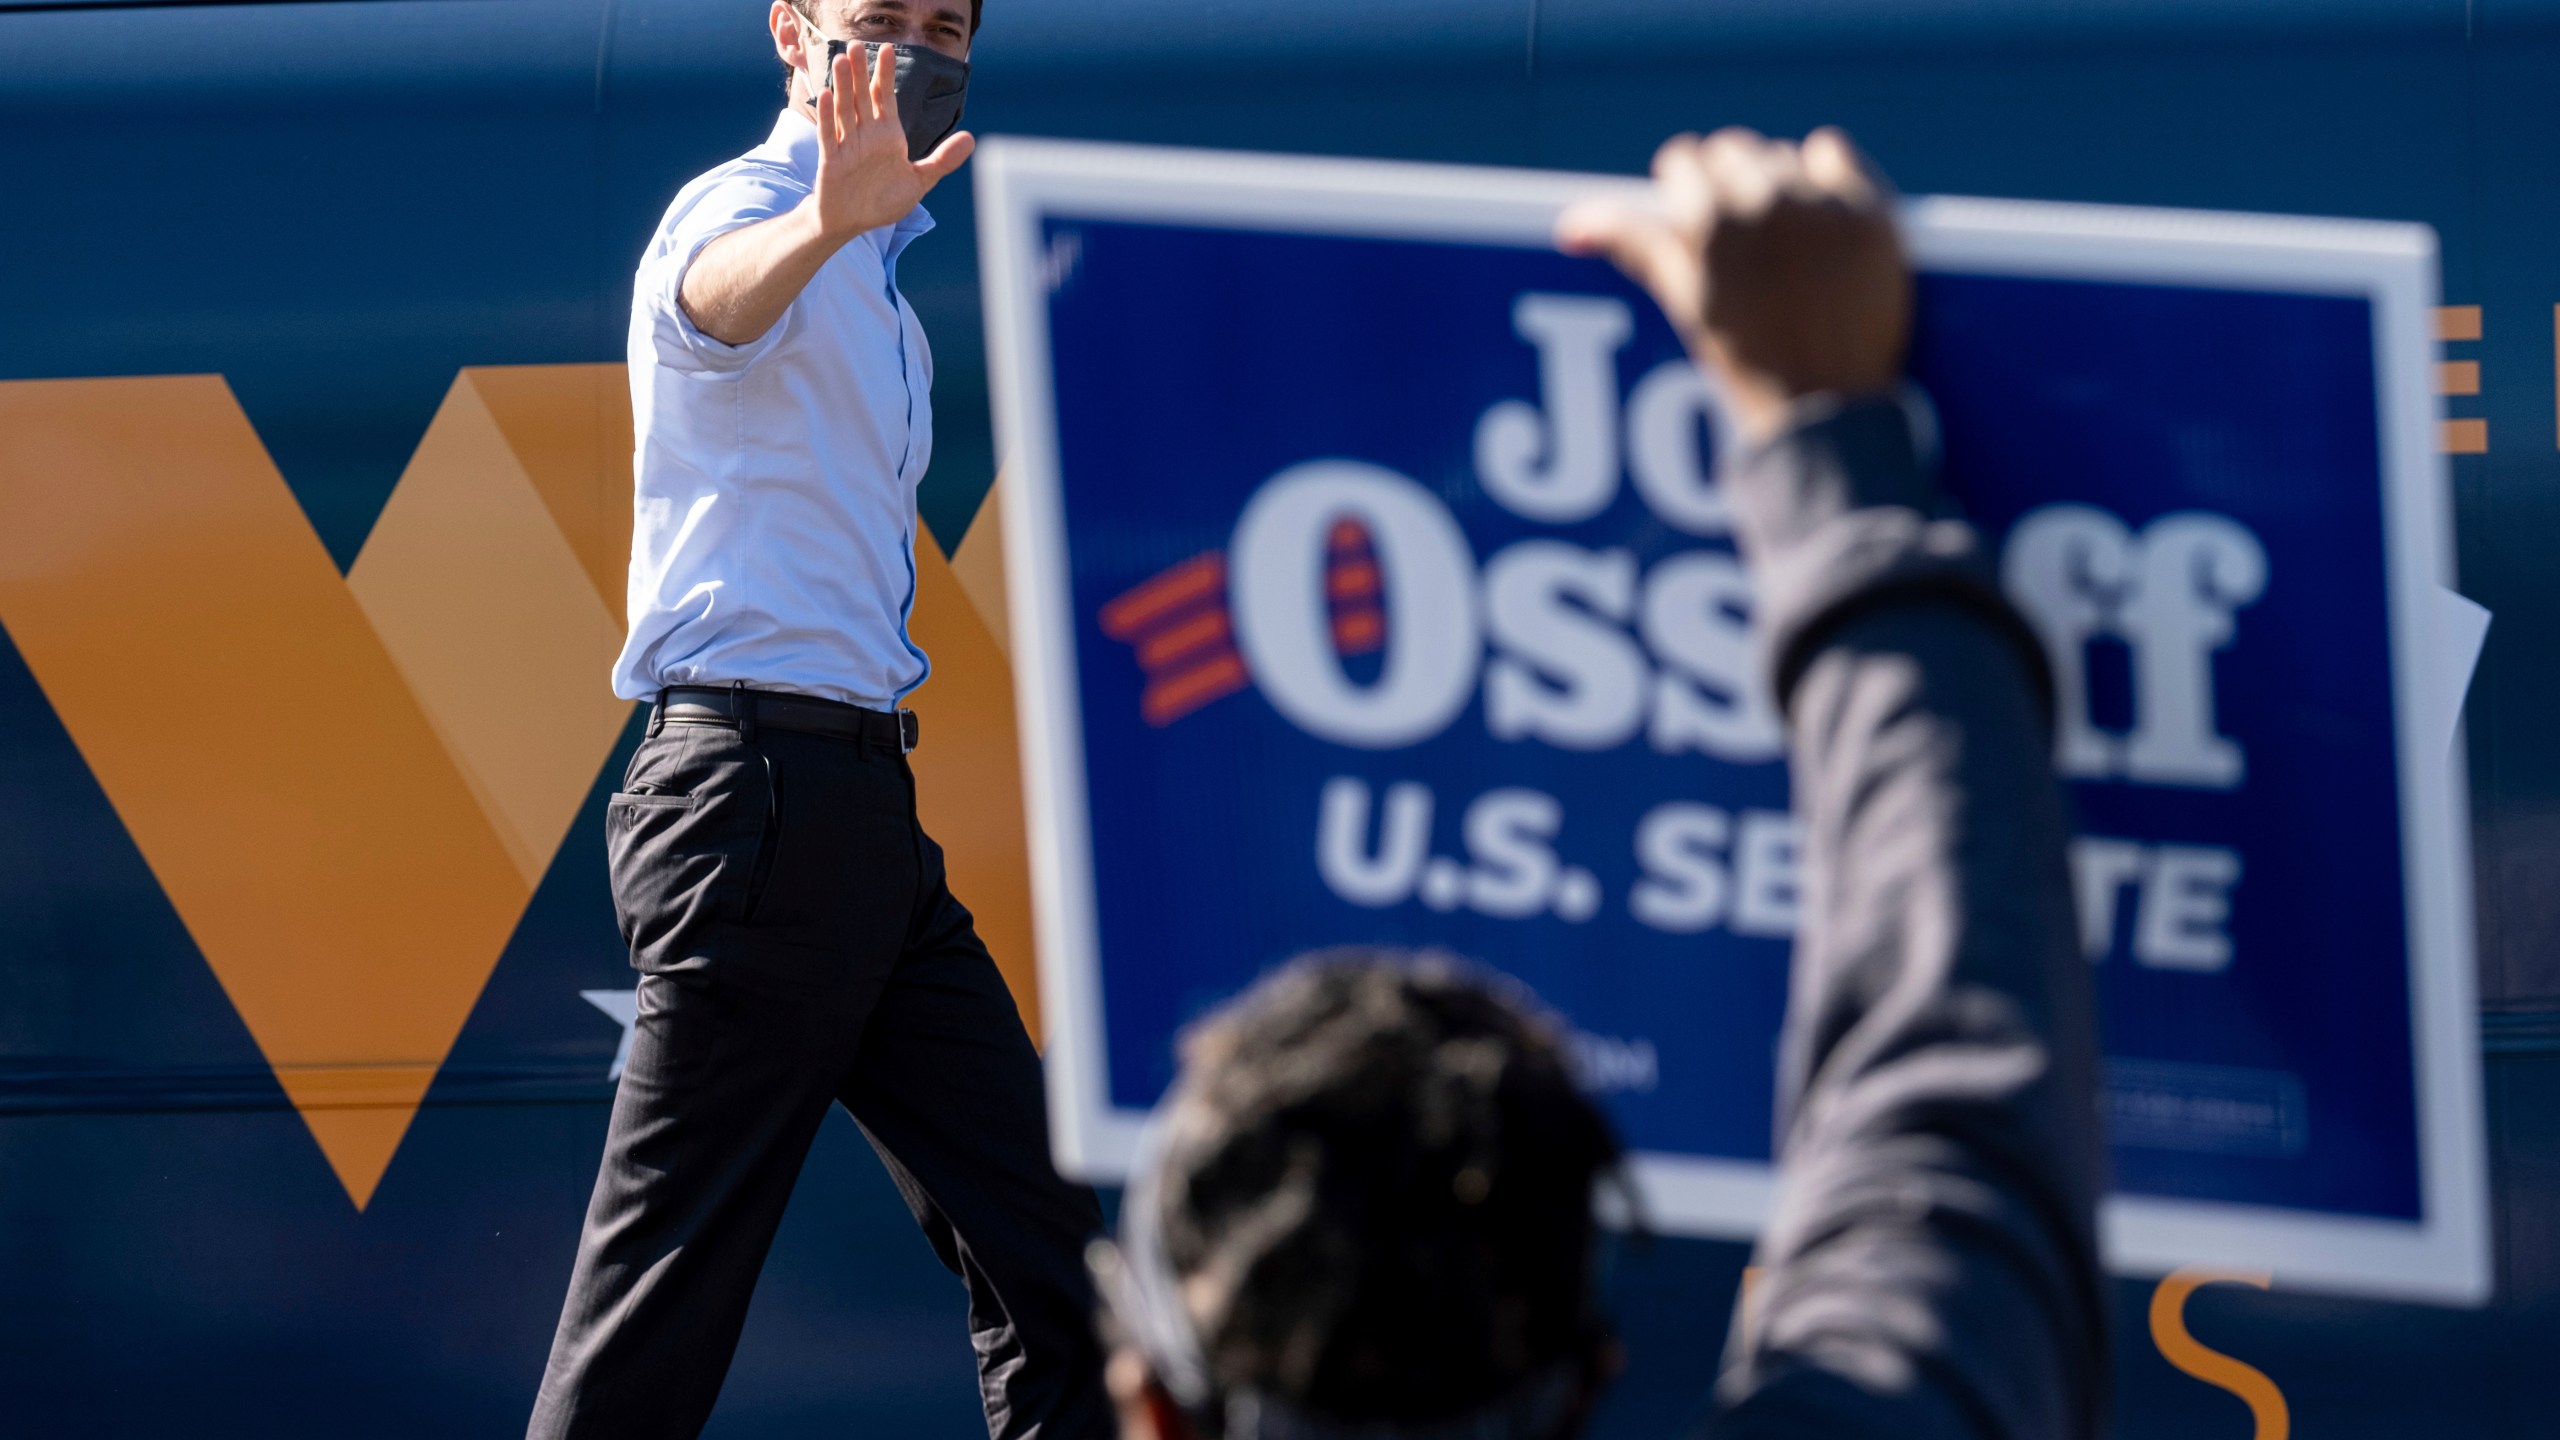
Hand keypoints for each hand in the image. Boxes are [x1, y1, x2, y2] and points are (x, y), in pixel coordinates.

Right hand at [808, 43, 974, 239]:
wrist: (854, 221)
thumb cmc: (883, 199)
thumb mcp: (919, 181)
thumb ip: (942, 160)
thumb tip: (971, 139)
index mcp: (887, 135)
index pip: (885, 97)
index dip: (885, 74)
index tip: (888, 49)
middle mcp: (866, 134)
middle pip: (862, 97)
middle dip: (860, 72)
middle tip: (857, 44)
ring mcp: (848, 145)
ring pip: (845, 110)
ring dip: (843, 86)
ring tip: (842, 60)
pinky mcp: (832, 160)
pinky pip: (829, 135)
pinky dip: (828, 117)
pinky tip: (826, 95)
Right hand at [1558, 127, 1908, 444]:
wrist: (1828, 409)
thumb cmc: (1744, 362)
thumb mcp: (1684, 302)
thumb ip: (1633, 246)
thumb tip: (1571, 224)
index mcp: (1708, 222)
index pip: (1684, 160)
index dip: (1684, 191)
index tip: (1695, 222)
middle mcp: (1764, 200)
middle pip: (1733, 151)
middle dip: (1727, 183)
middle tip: (1737, 236)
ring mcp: (1821, 205)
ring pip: (1783, 156)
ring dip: (1776, 182)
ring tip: (1781, 237)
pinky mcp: (1869, 211)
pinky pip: (1835, 152)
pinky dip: (1825, 172)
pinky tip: (1818, 213)